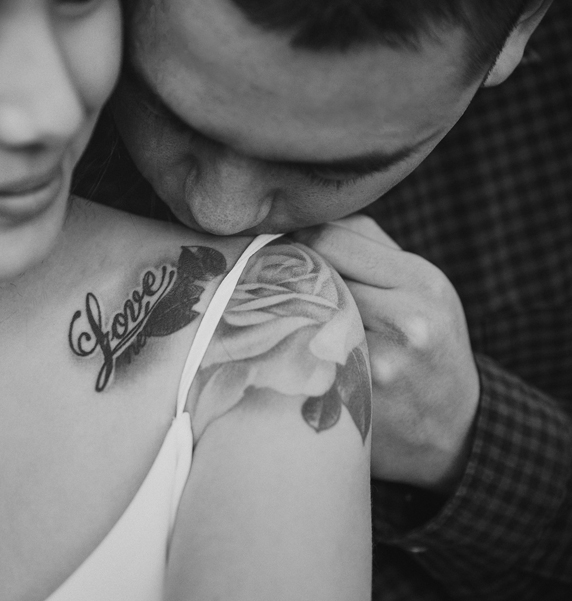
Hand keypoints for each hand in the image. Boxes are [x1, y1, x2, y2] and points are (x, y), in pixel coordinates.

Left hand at [292, 215, 479, 493]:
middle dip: (282, 272)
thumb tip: (301, 219)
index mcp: (421, 281)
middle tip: (255, 274)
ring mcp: (380, 362)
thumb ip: (367, 246)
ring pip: (300, 314)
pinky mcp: (356, 398)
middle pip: (311, 274)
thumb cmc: (427, 344)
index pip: (333, 237)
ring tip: (267, 309)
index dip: (294, 236)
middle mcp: (407, 320)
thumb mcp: (420, 287)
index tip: (275, 243)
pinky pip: (301, 356)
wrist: (452, 428)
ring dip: (279, 308)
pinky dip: (286, 345)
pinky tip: (280, 343)